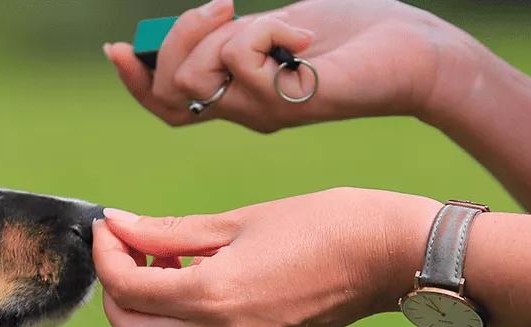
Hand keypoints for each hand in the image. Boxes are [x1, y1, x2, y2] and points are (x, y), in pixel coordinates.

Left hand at [92, 188, 437, 326]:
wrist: (391, 258)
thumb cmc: (324, 224)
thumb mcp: (239, 221)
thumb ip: (169, 231)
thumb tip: (118, 225)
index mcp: (212, 297)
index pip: (125, 288)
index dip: (106, 253)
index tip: (109, 224)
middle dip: (114, 287)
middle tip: (129, 244)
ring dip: (140, 307)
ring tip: (162, 260)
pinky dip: (168, 320)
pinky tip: (189, 279)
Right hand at [103, 0, 482, 130]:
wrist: (413, 54)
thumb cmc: (351, 37)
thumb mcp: (273, 28)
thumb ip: (230, 36)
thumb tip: (188, 28)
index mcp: (236, 96)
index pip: (164, 104)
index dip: (135, 81)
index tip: (116, 49)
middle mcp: (243, 112)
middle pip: (170, 88)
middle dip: (179, 37)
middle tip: (224, 7)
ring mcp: (262, 112)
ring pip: (195, 78)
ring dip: (223, 35)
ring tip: (273, 24)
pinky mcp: (285, 104)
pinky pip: (242, 60)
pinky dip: (269, 30)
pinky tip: (305, 38)